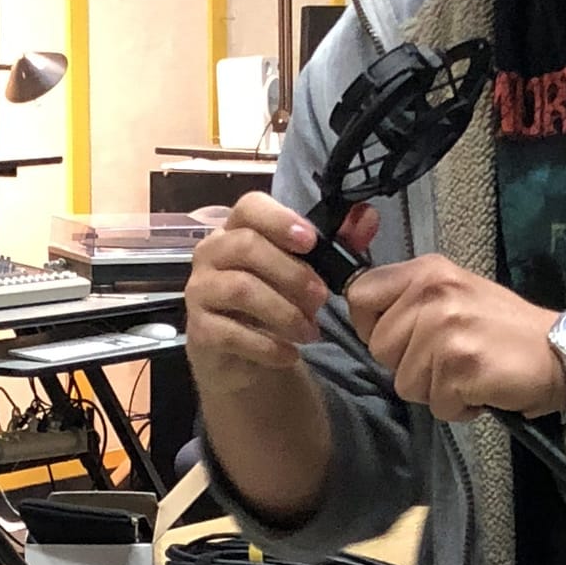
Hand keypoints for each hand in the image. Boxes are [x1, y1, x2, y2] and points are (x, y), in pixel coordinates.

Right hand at [184, 192, 381, 388]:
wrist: (245, 357)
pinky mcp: (198, 329)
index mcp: (238, 230)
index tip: (311, 242)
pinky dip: (268, 346)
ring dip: (284, 312)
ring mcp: (199, 290)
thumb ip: (337, 244)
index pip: (250, 207)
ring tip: (310, 332)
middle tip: (322, 298)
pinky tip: (290, 354)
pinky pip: (232, 332)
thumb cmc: (276, 302)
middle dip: (292, 272)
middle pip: (246, 246)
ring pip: (241, 289)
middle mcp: (211, 253)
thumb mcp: (309, 273)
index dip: (280, 219)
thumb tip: (367, 216)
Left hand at [346, 257, 565, 423]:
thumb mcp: (456, 294)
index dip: (371, 326)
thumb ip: (412, 301)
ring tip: (469, 372)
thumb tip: (368, 323)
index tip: (402, 339)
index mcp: (428, 271)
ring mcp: (446, 328)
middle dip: (409, 366)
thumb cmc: (506, 331)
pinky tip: (482, 387)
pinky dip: (459, 407)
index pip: (360, 296)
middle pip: (378, 348)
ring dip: (436, 390)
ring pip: (404, 382)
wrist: (563, 355)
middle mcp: (433, 293)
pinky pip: (436, 404)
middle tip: (451, 359)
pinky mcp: (461, 364)